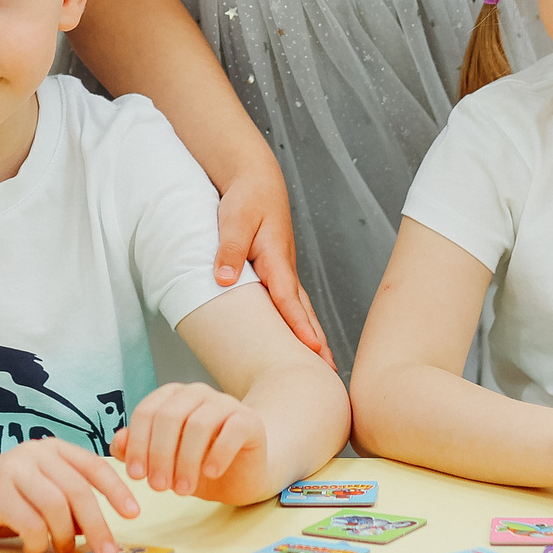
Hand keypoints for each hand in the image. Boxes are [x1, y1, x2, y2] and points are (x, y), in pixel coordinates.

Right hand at [0, 439, 140, 552]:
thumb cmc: (1, 500)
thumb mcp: (40, 496)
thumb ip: (68, 506)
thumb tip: (102, 532)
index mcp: (51, 449)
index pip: (93, 466)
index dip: (117, 490)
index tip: (133, 513)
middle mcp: (34, 453)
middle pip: (78, 491)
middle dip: (98, 526)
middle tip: (107, 552)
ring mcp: (13, 469)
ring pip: (56, 507)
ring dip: (65, 537)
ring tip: (63, 551)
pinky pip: (30, 523)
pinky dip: (39, 543)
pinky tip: (34, 549)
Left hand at [111, 381, 269, 502]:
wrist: (241, 473)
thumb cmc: (197, 464)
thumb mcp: (163, 462)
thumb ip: (137, 450)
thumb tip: (118, 442)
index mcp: (172, 397)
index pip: (147, 411)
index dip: (138, 444)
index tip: (136, 476)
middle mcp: (197, 393)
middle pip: (170, 416)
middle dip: (160, 454)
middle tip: (158, 487)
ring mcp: (225, 403)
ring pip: (199, 424)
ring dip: (186, 461)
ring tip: (182, 490)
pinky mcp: (249, 420)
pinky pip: (233, 430)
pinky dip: (218, 454)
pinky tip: (210, 473)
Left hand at [214, 159, 330, 366]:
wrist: (256, 180)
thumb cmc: (246, 199)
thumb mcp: (234, 219)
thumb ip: (229, 249)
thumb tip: (223, 279)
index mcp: (275, 258)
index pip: (288, 297)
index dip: (298, 324)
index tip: (311, 347)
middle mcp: (284, 268)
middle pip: (303, 310)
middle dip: (317, 341)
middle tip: (329, 371)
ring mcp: (283, 272)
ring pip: (301, 308)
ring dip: (313, 335)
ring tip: (324, 365)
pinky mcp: (277, 273)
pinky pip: (291, 303)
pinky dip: (301, 322)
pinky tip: (302, 340)